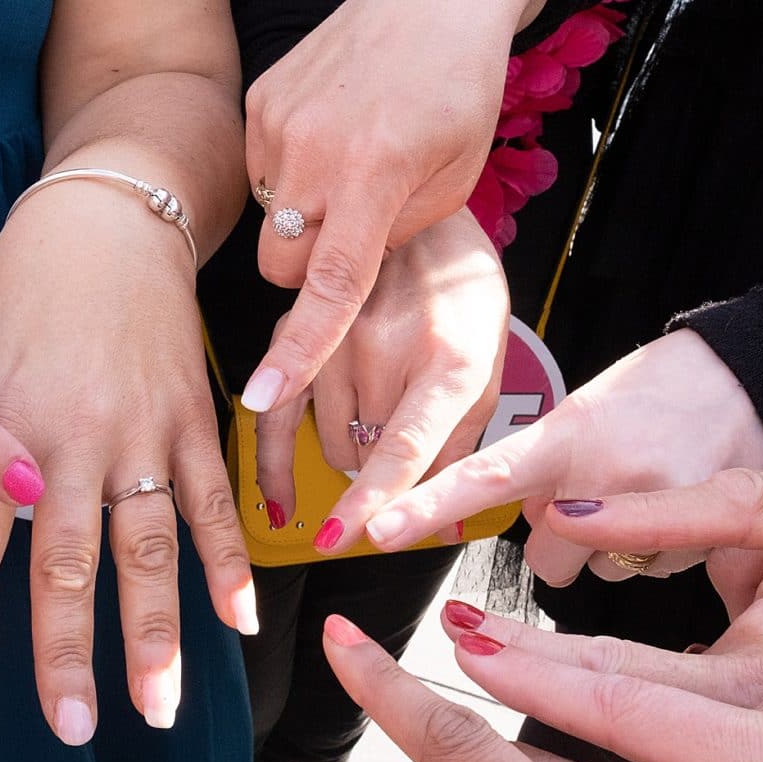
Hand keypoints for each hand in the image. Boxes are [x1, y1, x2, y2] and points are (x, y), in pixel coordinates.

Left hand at [0, 181, 254, 741]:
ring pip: (147, 546)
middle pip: (65, 562)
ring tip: (156, 705)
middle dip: (65, 651)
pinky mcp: (196, 417)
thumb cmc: (21, 297)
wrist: (107, 218)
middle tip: (72, 728)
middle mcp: (68, 439)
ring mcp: (141, 431)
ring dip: (153, 631)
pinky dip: (230, 564)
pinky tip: (239, 622)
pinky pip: (216, 501)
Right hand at [239, 0, 556, 409]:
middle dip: (312, 269)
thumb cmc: (461, 90)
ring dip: (305, 218)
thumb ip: (394, 240)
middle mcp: (315, 146)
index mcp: (376, 172)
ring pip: (271, 221)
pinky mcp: (259, 99)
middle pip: (283, 264)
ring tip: (353, 168)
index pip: (329, 284)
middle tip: (361, 230)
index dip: (298, 349)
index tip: (264, 396)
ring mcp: (278, 120)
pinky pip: (262, 174)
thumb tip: (340, 284)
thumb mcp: (454, 179)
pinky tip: (334, 136)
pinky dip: (293, 174)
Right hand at [254, 209, 507, 551]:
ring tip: (379, 421)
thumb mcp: (486, 371)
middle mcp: (385, 345)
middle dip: (384, 471)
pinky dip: (277, 463)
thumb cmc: (463, 298)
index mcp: (448, 357)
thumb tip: (444, 525)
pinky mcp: (298, 331)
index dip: (376, 498)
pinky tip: (282, 498)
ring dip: (351, 456)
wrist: (423, 223)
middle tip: (404, 445)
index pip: (404, 444)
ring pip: (330, 444)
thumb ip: (461, 449)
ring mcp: (334, 336)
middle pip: (367, 455)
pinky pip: (276, 416)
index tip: (349, 538)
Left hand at [364, 329, 762, 584]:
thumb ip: (543, 468)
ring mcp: (655, 512)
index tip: (366, 532)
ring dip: (610, 546)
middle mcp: (604, 478)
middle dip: (557, 542)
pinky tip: (677, 502)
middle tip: (592, 493)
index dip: (419, 507)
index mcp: (563, 437)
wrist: (757, 372)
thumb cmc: (659, 388)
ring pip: (600, 570)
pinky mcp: (699, 538)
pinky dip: (658, 549)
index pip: (477, 478)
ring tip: (643, 487)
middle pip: (544, 558)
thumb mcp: (584, 413)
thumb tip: (531, 525)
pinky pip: (651, 571)